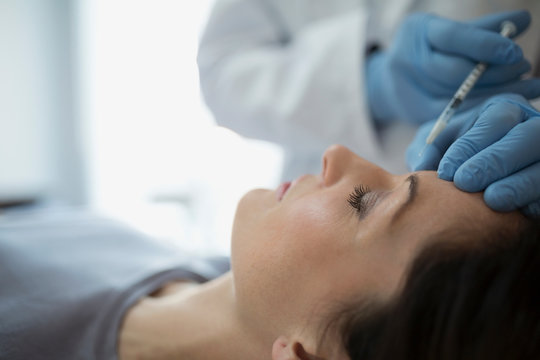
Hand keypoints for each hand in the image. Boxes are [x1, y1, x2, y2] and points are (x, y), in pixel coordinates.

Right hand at [366, 10, 539, 125]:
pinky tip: (504, 102)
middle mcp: (408, 61)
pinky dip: (481, 108)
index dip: (485, 45)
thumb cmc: (430, 49)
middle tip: (524, 68)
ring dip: (495, 92)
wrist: (389, 81)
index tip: (515, 52)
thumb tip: (522, 20)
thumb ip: (484, 28)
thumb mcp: (450, 31)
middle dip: (494, 72)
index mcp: (418, 32)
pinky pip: (454, 114)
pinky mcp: (417, 113)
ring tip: (527, 86)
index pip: (453, 37)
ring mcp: (409, 90)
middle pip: (454, 71)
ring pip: (457, 96)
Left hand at [407, 94, 539, 217]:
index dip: (470, 146)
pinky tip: (520, 212)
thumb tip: (422, 168)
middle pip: (526, 137)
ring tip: (493, 200)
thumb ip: (429, 149)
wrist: (473, 181)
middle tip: (465, 183)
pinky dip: (536, 201)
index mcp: (503, 110)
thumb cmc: (456, 156)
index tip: (446, 172)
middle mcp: (531, 127)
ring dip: (519, 184)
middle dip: (495, 161)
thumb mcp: (440, 144)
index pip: (494, 121)